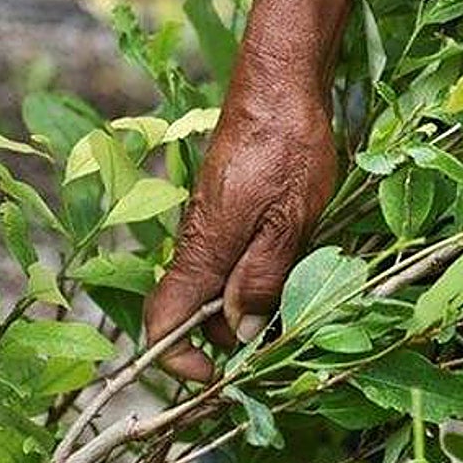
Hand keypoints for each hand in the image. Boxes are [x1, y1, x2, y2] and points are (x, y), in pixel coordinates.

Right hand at [145, 77, 335, 380]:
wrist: (281, 85)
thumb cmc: (288, 147)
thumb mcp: (290, 221)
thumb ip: (263, 278)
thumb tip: (239, 332)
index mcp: (203, 249)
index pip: (163, 322)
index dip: (179, 359)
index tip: (218, 376)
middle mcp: (197, 240)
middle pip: (196, 311)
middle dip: (230, 337)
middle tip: (283, 340)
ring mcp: (212, 223)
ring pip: (219, 284)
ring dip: (250, 304)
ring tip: (299, 298)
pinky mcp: (229, 208)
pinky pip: (233, 256)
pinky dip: (258, 273)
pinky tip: (295, 261)